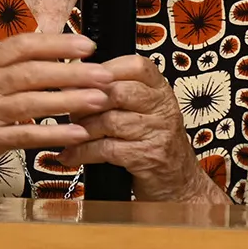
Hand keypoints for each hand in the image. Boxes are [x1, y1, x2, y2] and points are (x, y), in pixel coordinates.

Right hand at [0, 32, 109, 190]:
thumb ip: (0, 68)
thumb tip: (39, 56)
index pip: (21, 46)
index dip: (56, 44)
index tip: (85, 45)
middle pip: (33, 73)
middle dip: (73, 72)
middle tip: (104, 72)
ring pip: (33, 103)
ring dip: (71, 100)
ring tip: (100, 99)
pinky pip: (26, 136)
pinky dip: (54, 134)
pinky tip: (77, 133)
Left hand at [60, 53, 214, 202]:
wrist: (178, 183)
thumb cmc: (151, 142)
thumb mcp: (142, 110)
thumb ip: (117, 92)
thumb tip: (73, 80)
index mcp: (160, 89)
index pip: (134, 66)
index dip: (103, 70)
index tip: (80, 81)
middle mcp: (163, 107)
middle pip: (118, 92)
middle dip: (86, 101)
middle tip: (70, 110)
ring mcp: (158, 132)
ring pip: (109, 120)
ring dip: (82, 128)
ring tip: (70, 133)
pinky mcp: (147, 157)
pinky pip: (107, 149)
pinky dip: (83, 152)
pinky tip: (71, 156)